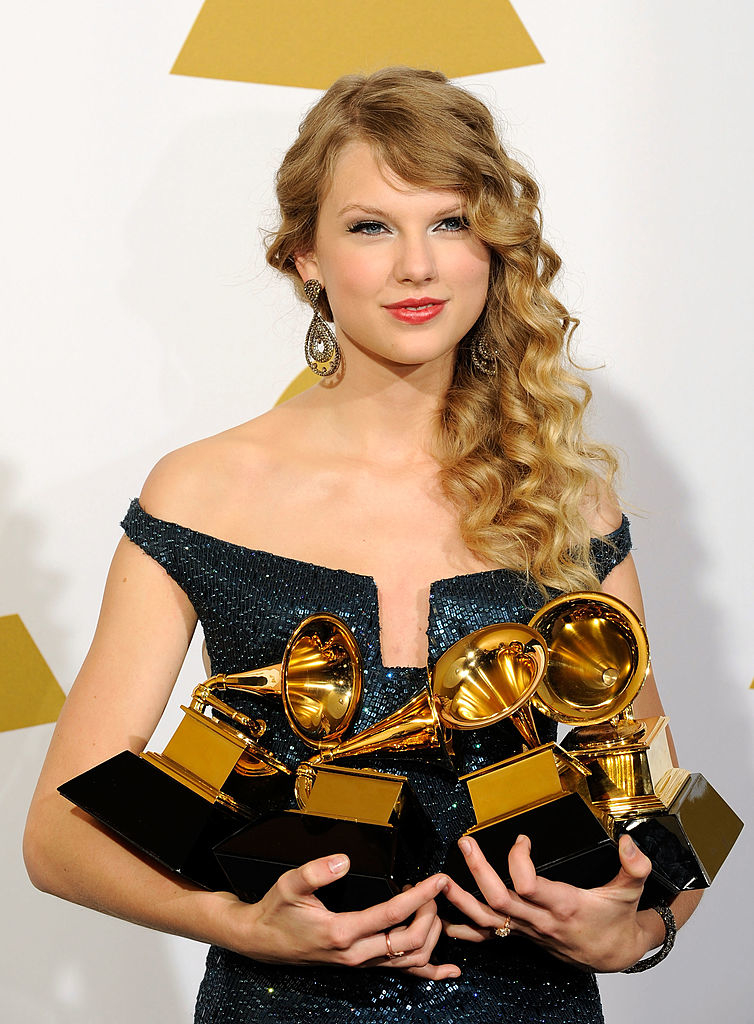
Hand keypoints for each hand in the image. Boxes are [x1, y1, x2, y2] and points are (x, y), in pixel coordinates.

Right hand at [224, 853, 460, 978]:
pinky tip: (449, 970)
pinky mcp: (361, 964)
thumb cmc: (276, 911)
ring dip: (431, 935)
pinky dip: (428, 972)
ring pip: (411, 961)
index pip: (392, 914)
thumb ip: (316, 871)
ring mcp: (360, 962)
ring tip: (432, 908)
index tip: (438, 880)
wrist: (261, 940)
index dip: (420, 897)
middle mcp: (355, 953)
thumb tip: (344, 861)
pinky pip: (401, 973)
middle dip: (430, 914)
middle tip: (433, 890)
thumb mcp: (289, 885)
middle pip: (411, 942)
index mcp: (342, 932)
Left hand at [443, 834, 664, 971]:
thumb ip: (635, 866)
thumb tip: (628, 841)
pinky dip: (466, 928)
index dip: (518, 860)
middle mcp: (540, 920)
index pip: (529, 886)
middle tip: (465, 844)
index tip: (522, 838)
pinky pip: (489, 935)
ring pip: (487, 920)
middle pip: (499, 900)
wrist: (613, 954)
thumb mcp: (631, 891)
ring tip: (440, 879)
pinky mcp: (522, 935)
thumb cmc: (617, 920)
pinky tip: (445, 920)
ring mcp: (528, 930)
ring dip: (461, 900)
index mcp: (563, 905)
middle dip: (478, 871)